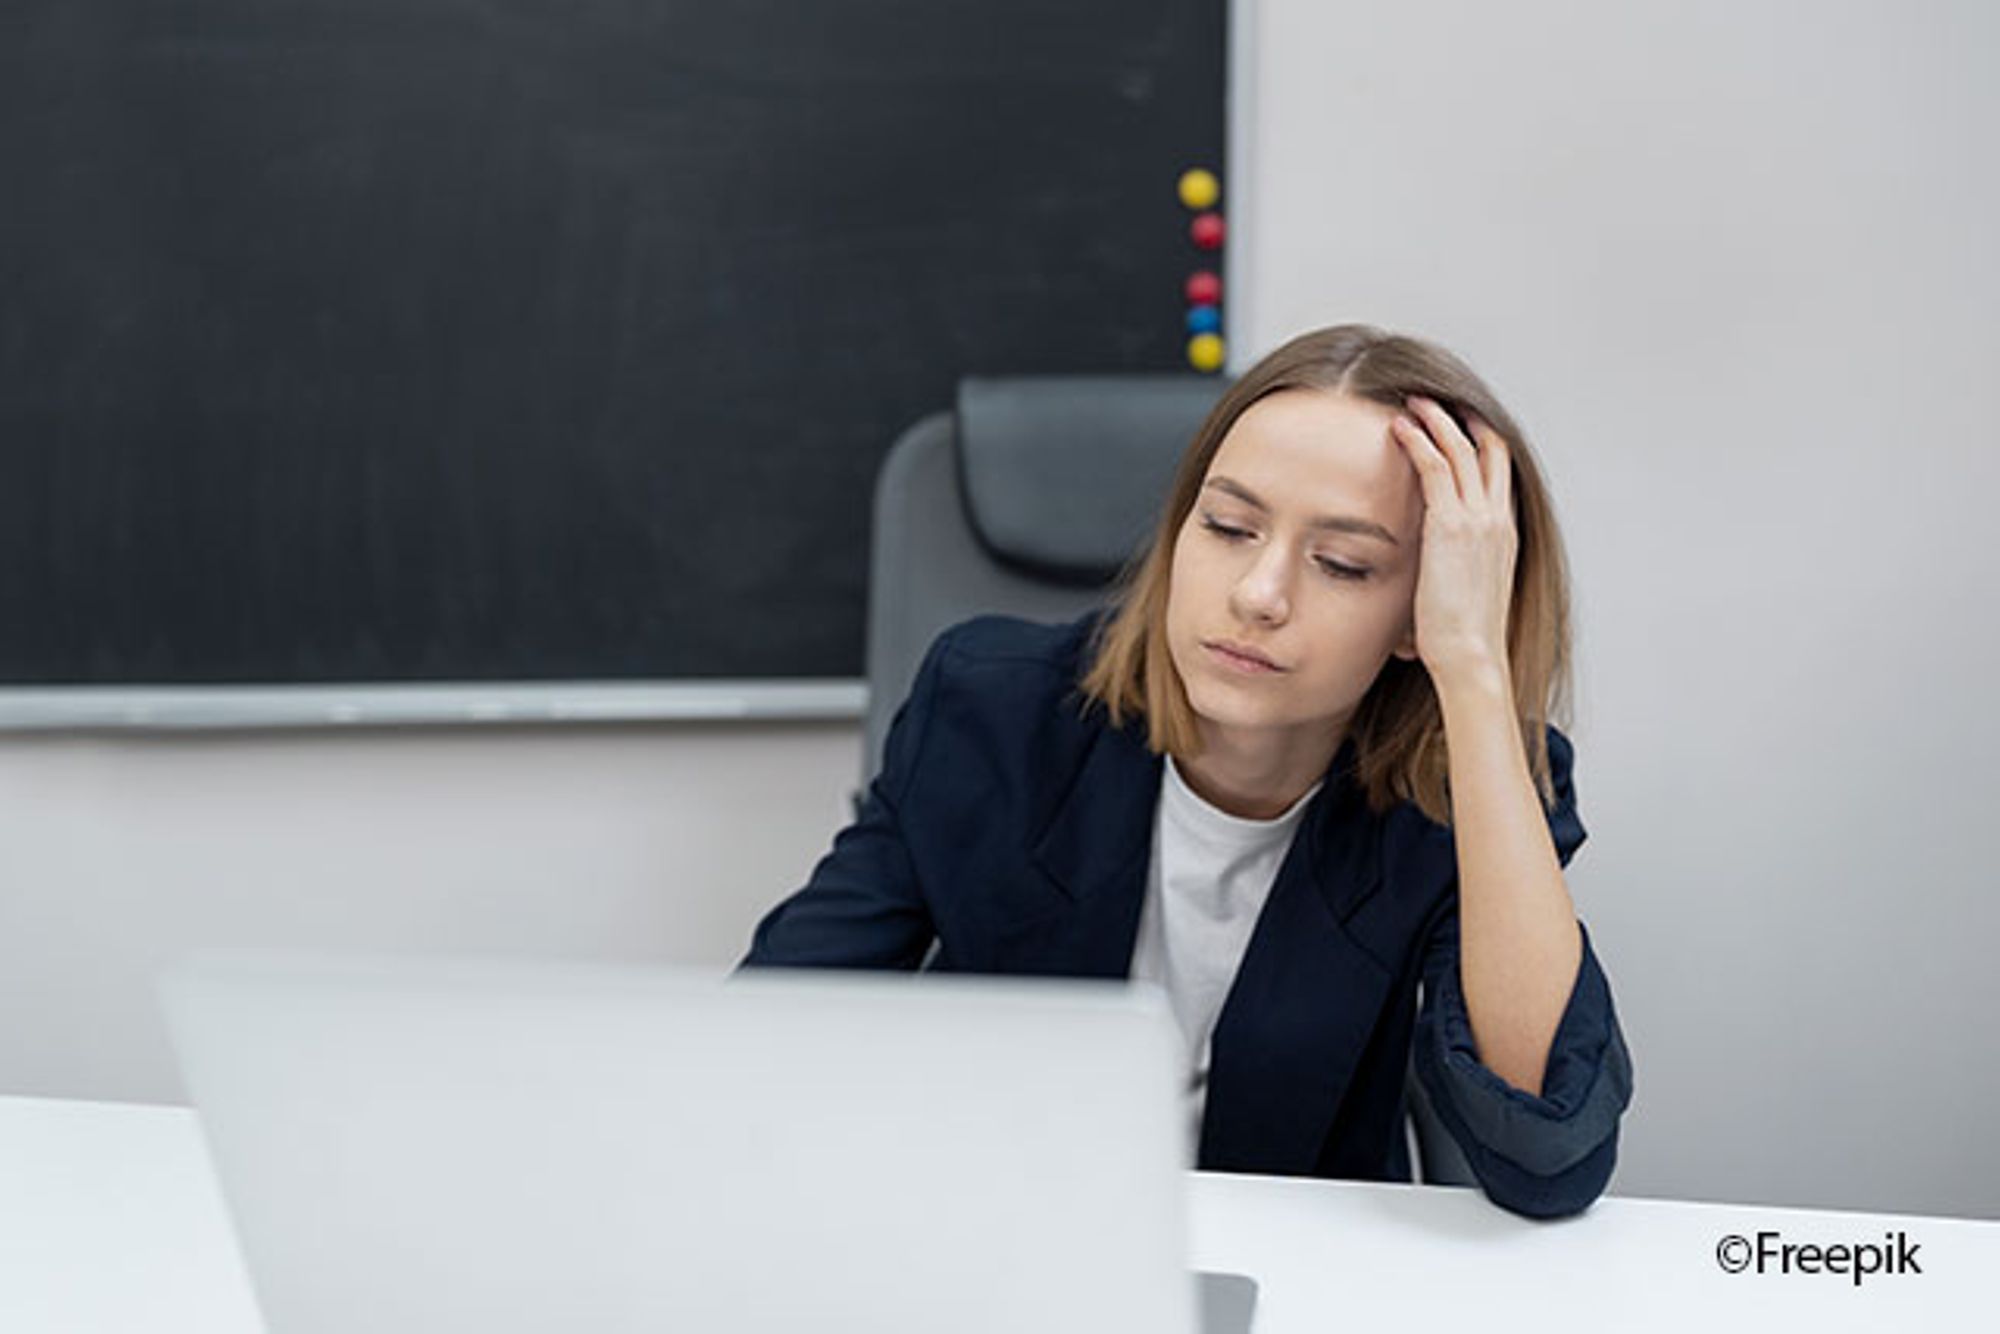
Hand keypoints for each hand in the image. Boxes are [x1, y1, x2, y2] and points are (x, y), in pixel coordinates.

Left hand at [1389, 396, 1517, 693]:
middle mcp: (1496, 519)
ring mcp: (1478, 519)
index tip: (1458, 422)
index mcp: (1504, 534)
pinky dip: (1418, 440)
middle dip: (1460, 418)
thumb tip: (1434, 576)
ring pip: (1461, 449)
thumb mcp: (1465, 592)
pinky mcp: (1451, 525)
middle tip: (1434, 399)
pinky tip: (1399, 426)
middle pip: (1486, 449)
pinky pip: (1436, 467)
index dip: (1480, 441)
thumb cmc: (1464, 638)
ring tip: (1412, 401)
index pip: (1497, 471)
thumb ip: (1455, 570)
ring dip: (1436, 419)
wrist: (1472, 656)